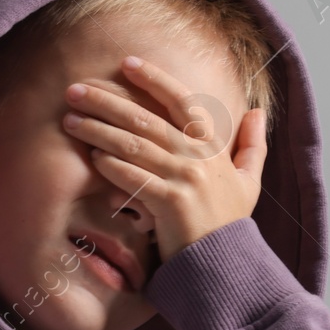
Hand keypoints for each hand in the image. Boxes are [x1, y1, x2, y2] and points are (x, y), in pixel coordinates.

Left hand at [62, 56, 267, 262]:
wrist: (226, 266)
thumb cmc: (230, 224)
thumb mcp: (249, 181)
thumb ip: (252, 145)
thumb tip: (258, 112)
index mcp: (213, 146)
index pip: (182, 100)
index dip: (155, 79)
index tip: (127, 63)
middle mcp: (198, 157)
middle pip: (146, 118)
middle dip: (107, 101)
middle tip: (75, 90)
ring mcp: (185, 179)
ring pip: (134, 144)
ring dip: (98, 130)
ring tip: (71, 121)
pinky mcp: (170, 204)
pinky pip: (134, 177)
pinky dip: (112, 166)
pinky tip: (93, 157)